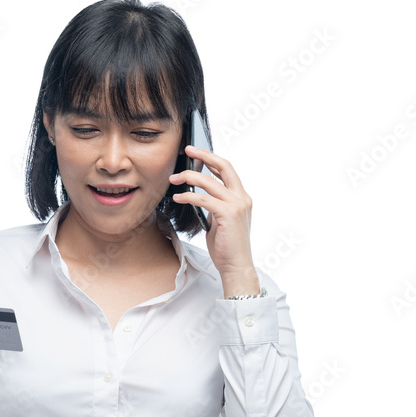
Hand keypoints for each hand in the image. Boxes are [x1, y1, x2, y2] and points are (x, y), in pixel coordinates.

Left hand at [169, 147, 258, 293]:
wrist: (236, 266)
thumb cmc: (226, 246)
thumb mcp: (220, 220)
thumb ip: (214, 205)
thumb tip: (198, 195)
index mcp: (242, 198)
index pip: (227, 170)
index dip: (211, 159)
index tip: (196, 153)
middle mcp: (242, 198)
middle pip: (224, 166)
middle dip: (204, 155)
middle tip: (187, 150)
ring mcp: (237, 205)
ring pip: (210, 182)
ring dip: (189, 177)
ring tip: (174, 179)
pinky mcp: (228, 214)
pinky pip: (204, 199)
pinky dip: (188, 196)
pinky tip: (178, 198)